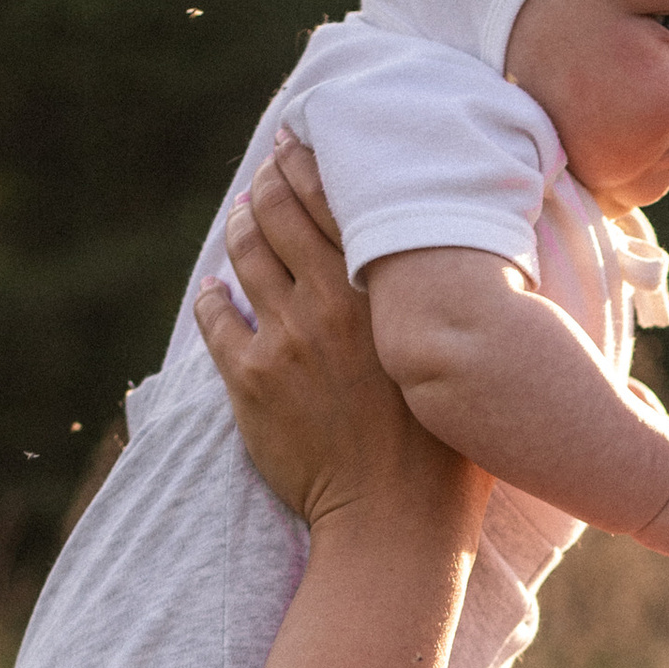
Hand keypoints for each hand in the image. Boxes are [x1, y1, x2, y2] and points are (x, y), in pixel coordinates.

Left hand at [195, 131, 483, 546]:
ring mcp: (286, 339)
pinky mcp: (250, 378)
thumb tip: (450, 275)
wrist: (394, 523)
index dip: (311, 164)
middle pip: (283, 214)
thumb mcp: (455, 365)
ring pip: (247, 254)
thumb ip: (441, 311)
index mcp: (386, 296)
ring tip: (244, 218)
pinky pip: (216, 316)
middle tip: (267, 173)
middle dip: (270, 184)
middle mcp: (333, 305)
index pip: (338, 202)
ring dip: (241, 228)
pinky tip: (216, 288)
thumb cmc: (444, 455)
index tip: (299, 144)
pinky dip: (213, 294)